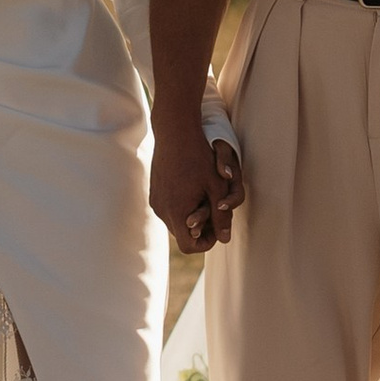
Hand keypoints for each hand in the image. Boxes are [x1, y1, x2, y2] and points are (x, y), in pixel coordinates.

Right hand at [152, 115, 244, 252]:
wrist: (175, 133)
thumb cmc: (200, 159)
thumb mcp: (216, 188)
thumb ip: (221, 216)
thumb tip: (226, 239)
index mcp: (177, 213)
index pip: (190, 246)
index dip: (207, 242)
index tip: (218, 227)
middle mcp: (162, 211)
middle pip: (183, 235)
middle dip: (201, 229)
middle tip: (216, 211)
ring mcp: (155, 202)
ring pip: (175, 223)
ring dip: (191, 217)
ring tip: (206, 198)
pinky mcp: (153, 193)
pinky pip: (168, 210)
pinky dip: (182, 207)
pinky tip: (193, 190)